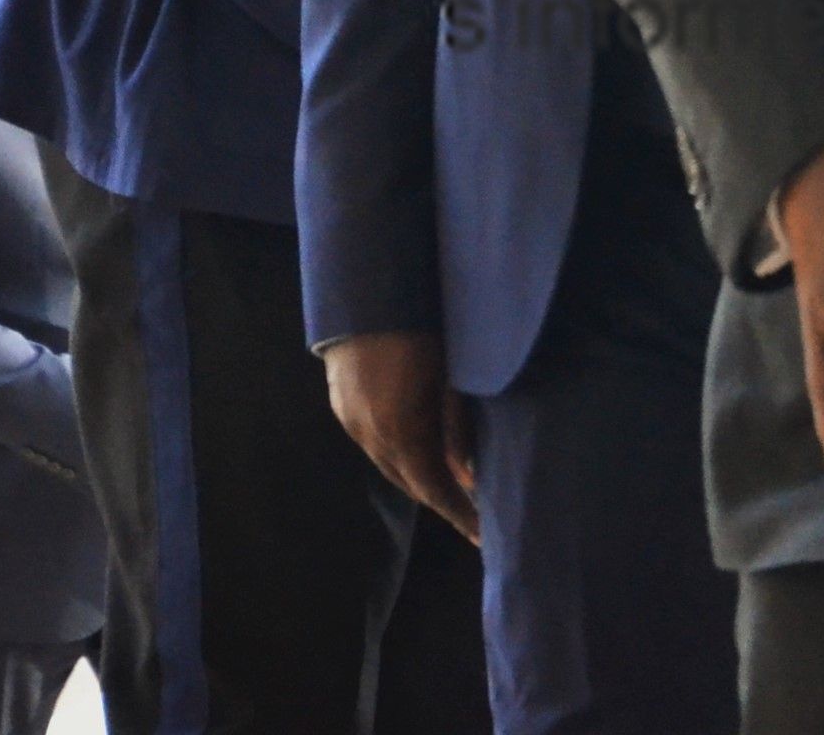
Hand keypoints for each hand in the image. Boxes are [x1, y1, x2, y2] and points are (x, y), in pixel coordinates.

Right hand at [322, 328, 478, 544]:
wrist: (366, 288)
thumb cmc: (422, 324)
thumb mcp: (451, 374)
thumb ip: (458, 427)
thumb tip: (469, 476)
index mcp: (400, 430)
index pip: (433, 489)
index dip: (458, 513)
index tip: (481, 535)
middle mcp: (369, 434)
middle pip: (409, 483)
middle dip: (442, 502)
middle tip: (473, 518)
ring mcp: (350, 420)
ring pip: (389, 465)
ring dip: (420, 480)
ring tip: (452, 491)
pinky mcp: (342, 404)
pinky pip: (374, 445)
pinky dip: (401, 457)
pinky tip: (419, 455)